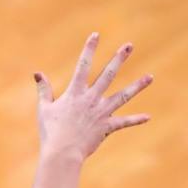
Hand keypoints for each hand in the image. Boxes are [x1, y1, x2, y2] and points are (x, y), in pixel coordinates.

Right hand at [34, 32, 152, 164]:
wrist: (62, 153)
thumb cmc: (51, 131)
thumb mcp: (44, 109)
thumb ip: (44, 90)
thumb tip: (37, 73)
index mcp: (75, 93)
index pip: (83, 65)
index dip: (89, 49)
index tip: (96, 34)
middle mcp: (91, 99)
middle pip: (108, 74)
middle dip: (119, 59)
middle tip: (129, 46)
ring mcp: (101, 112)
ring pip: (123, 96)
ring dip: (137, 86)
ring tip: (150, 77)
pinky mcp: (106, 127)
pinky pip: (123, 122)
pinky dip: (135, 120)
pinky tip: (147, 117)